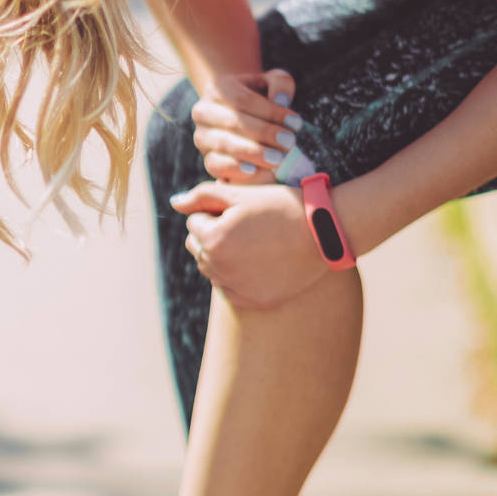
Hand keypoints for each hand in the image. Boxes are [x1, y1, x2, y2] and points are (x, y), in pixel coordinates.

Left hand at [171, 181, 328, 309]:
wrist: (323, 234)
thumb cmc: (281, 207)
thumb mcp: (241, 195)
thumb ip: (202, 196)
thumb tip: (173, 204)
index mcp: (212, 238)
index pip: (194, 223)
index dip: (216, 212)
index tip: (242, 210)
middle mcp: (218, 267)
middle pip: (198, 247)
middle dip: (213, 234)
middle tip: (247, 226)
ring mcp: (235, 287)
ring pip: (211, 269)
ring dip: (223, 255)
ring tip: (253, 243)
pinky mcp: (252, 301)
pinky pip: (229, 289)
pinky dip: (236, 277)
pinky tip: (258, 262)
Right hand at [192, 70, 303, 184]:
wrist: (238, 115)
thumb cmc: (259, 98)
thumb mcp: (270, 83)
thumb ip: (280, 83)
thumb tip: (280, 100)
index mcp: (217, 89)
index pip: (243, 100)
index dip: (270, 112)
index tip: (296, 123)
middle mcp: (203, 112)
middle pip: (233, 123)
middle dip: (264, 133)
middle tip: (290, 142)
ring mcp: (202, 136)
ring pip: (224, 144)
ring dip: (253, 153)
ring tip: (279, 158)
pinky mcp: (207, 158)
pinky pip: (216, 165)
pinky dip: (234, 169)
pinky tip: (254, 170)